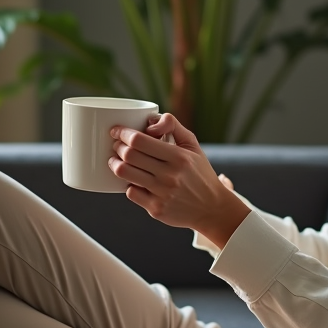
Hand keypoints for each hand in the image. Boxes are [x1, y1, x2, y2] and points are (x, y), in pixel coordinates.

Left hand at [109, 113, 249, 248]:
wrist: (212, 209)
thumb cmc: (200, 174)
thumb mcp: (193, 146)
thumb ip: (173, 126)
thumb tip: (150, 119)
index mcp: (179, 157)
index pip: (140, 140)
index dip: (123, 133)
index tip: (117, 131)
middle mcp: (170, 175)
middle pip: (129, 155)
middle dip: (117, 147)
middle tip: (116, 145)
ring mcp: (162, 193)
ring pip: (124, 173)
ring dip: (115, 164)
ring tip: (116, 161)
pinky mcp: (156, 209)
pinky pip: (131, 193)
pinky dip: (127, 184)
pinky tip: (132, 180)